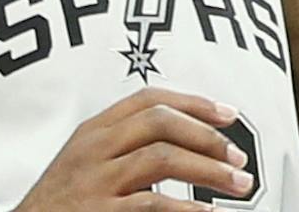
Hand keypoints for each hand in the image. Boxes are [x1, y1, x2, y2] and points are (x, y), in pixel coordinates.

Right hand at [13, 87, 253, 208]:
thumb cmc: (59, 206)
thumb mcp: (84, 166)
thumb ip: (123, 147)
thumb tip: (188, 143)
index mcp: (92, 132)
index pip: (150, 98)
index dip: (194, 102)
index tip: (229, 115)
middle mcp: (92, 149)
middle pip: (161, 122)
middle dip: (207, 136)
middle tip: (239, 157)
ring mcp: (94, 182)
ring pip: (162, 157)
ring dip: (209, 170)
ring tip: (239, 184)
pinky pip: (152, 204)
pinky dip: (188, 209)